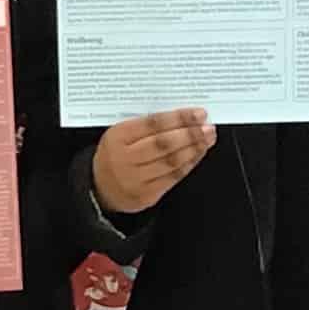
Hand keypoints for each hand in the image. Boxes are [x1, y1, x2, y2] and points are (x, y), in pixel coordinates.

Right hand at [92, 107, 212, 214]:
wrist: (100, 188)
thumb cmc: (115, 154)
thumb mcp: (120, 134)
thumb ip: (145, 125)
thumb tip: (182, 117)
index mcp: (117, 138)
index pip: (152, 124)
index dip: (178, 118)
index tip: (198, 113)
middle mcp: (124, 159)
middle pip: (163, 144)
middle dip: (190, 134)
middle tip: (208, 127)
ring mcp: (135, 180)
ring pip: (171, 162)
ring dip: (193, 149)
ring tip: (207, 139)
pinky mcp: (146, 196)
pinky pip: (172, 178)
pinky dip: (188, 164)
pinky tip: (197, 154)